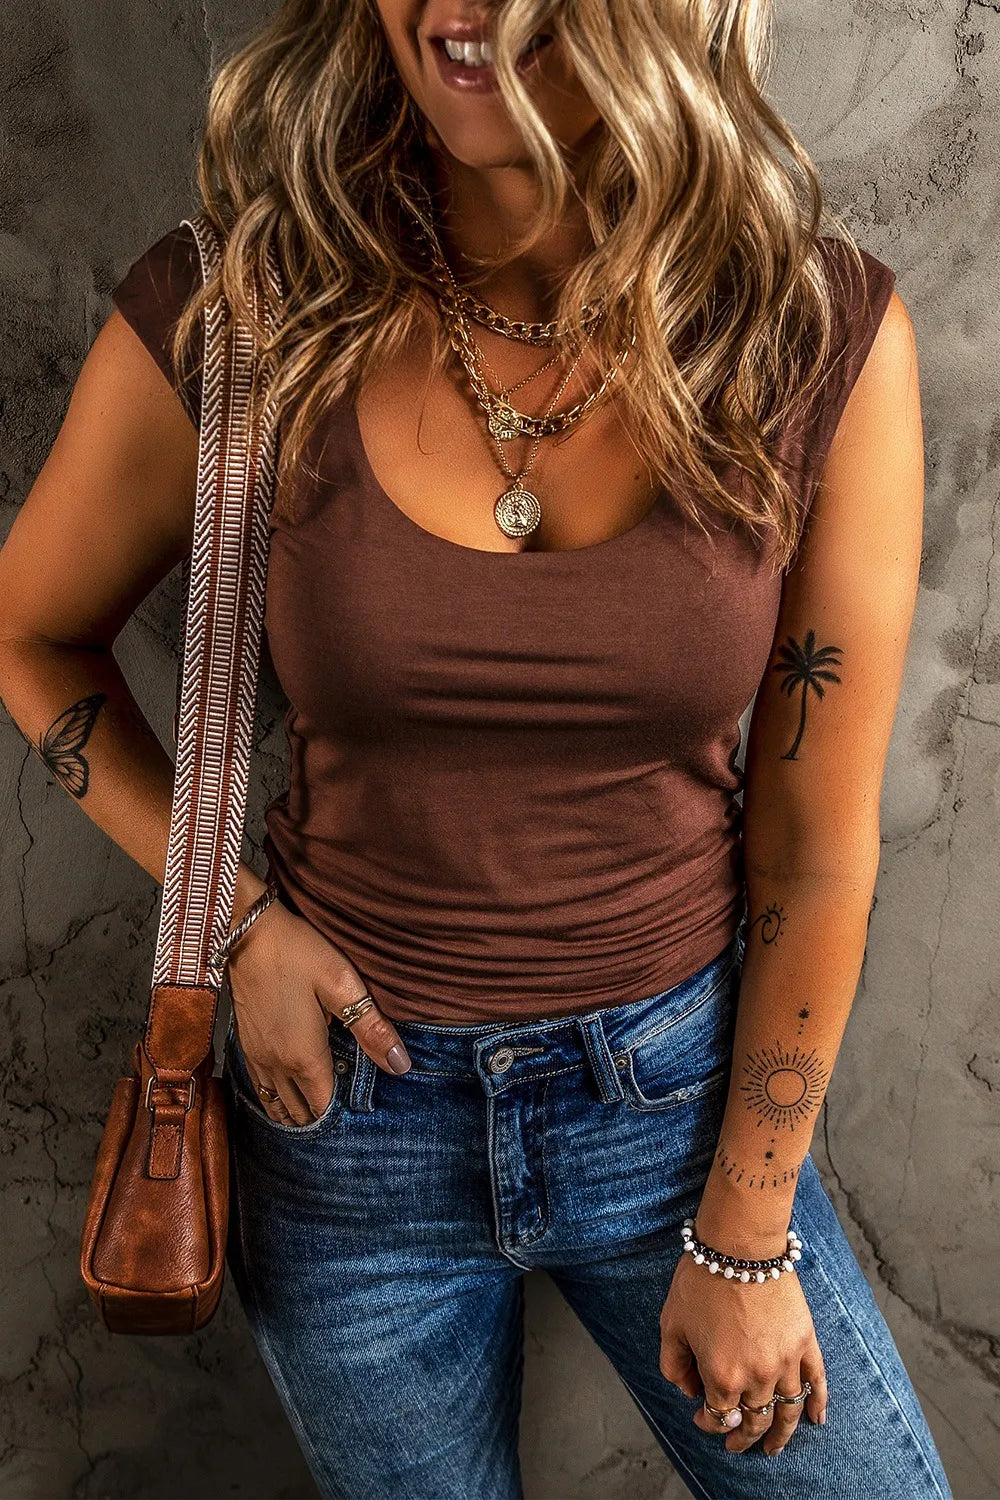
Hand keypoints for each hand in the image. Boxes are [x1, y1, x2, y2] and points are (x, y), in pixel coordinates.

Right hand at [226, 894, 411, 1126]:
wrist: (246, 932)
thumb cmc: (298, 953)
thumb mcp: (342, 985)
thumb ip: (371, 1028)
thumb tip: (401, 1065)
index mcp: (303, 1056)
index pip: (323, 1106)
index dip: (340, 1117)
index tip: (358, 1117)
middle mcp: (276, 1064)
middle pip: (298, 1111)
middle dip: (319, 1119)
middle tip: (341, 1119)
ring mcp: (256, 1056)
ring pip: (275, 1102)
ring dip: (295, 1112)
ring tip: (316, 1116)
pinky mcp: (245, 1043)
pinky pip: (260, 1087)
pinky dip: (275, 1098)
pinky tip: (285, 1095)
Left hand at [659, 1248, 827, 1455]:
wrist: (739, 1245)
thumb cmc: (701, 1281)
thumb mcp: (671, 1324)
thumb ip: (674, 1364)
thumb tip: (687, 1390)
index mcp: (722, 1376)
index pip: (719, 1417)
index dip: (708, 1423)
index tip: (700, 1415)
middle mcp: (757, 1377)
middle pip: (754, 1421)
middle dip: (742, 1438)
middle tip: (735, 1446)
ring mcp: (785, 1361)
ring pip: (788, 1411)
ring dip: (781, 1435)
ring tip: (773, 1449)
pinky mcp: (805, 1342)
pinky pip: (818, 1382)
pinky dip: (819, 1404)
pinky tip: (817, 1420)